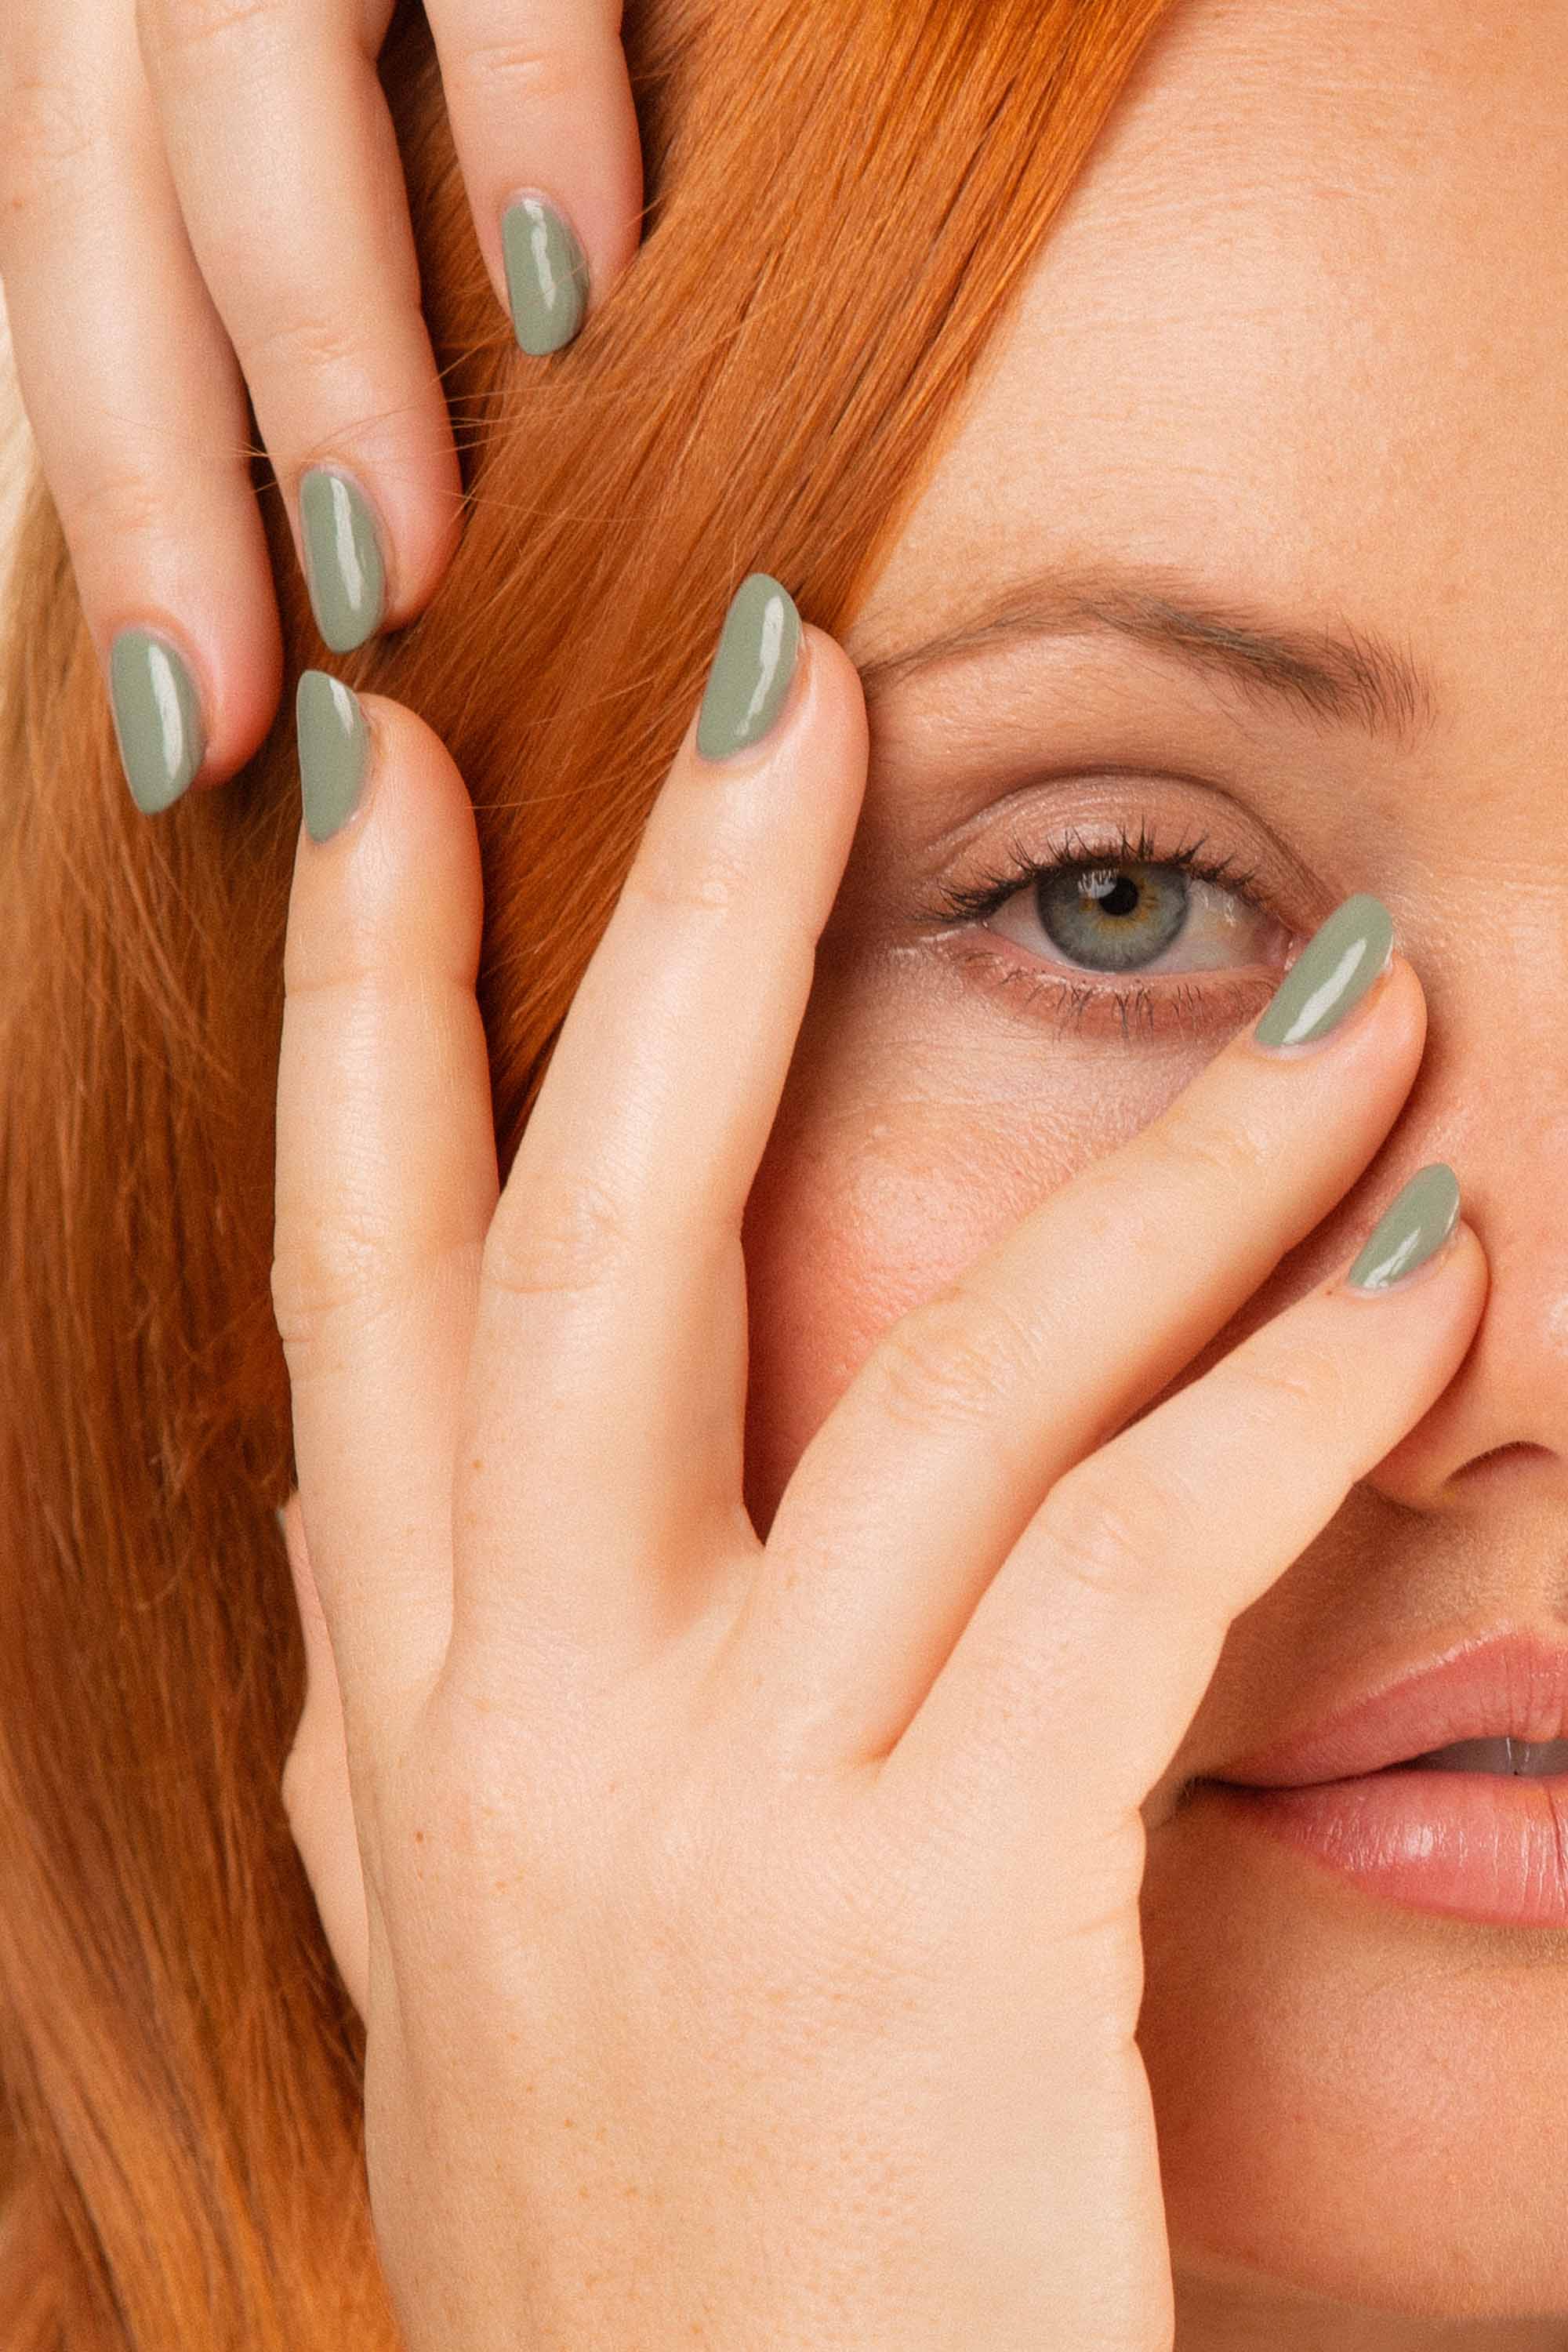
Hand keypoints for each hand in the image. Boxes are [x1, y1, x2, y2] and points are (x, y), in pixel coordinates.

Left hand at [0, 0, 638, 813]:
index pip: (63, 249)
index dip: (116, 500)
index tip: (181, 729)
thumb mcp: (331, 54)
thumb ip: (321, 216)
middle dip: (162, 485)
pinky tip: (584, 300)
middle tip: (237, 719)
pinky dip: (528, 105)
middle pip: (98, 196)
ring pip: (244, 80)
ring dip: (320, 351)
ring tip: (395, 580)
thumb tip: (351, 492)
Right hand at [270, 578, 1484, 2349]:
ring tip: (1356, 1004)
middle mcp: (511, 1737)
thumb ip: (410, 1718)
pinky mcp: (925, 1939)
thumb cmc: (637, 2241)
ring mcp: (704, 1831)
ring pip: (935, 1380)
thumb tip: (357, 1520)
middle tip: (784, 664)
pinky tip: (1422, 1283)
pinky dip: (1288, 1409)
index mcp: (408, 1723)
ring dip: (1168, 1169)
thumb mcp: (454, 1957)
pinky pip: (1128, 1582)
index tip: (383, 763)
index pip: (349, 1281)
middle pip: (581, 1237)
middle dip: (670, 931)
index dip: (352, 1008)